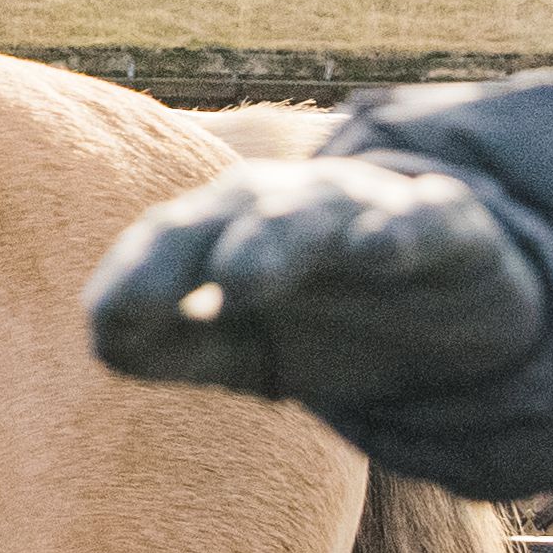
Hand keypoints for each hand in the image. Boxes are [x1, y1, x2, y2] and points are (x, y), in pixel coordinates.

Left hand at [85, 156, 552, 409]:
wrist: (452, 314)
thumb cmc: (324, 320)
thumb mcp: (238, 346)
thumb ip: (163, 345)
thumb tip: (99, 341)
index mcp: (230, 226)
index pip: (169, 237)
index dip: (137, 274)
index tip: (106, 319)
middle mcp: (292, 206)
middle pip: (234, 212)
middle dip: (193, 247)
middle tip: (155, 295)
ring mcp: (370, 211)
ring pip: (317, 213)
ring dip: (275, 238)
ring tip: (240, 277)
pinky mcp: (446, 227)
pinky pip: (424, 220)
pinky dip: (399, 229)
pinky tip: (381, 249)